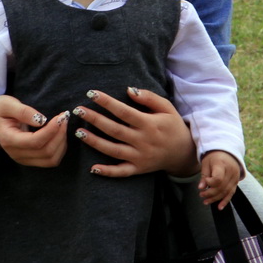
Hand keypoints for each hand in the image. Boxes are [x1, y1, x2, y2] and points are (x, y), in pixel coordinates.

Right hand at [0, 95, 70, 167]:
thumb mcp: (7, 104)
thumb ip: (23, 111)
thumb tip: (42, 120)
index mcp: (8, 140)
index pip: (35, 142)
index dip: (52, 130)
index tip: (61, 116)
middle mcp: (16, 154)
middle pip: (46, 152)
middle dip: (60, 135)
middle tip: (64, 118)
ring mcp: (23, 159)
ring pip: (51, 159)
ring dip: (61, 143)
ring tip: (62, 125)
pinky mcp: (30, 160)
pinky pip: (51, 160)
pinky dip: (60, 148)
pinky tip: (59, 134)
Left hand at [74, 87, 197, 177]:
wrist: (184, 153)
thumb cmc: (173, 126)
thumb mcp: (167, 108)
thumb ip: (149, 98)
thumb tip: (129, 89)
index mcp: (149, 124)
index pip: (124, 111)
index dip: (107, 102)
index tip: (91, 93)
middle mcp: (143, 141)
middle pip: (114, 130)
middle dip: (95, 119)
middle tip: (78, 110)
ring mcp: (140, 157)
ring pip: (113, 150)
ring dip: (94, 142)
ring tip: (78, 132)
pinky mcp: (138, 169)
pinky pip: (121, 172)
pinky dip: (107, 172)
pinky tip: (92, 168)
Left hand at [199, 151, 239, 209]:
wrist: (227, 152)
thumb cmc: (214, 157)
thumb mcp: (206, 163)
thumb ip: (204, 176)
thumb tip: (201, 187)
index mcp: (222, 164)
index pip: (218, 178)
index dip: (210, 183)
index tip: (204, 182)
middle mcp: (231, 171)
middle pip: (221, 187)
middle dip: (210, 193)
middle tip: (201, 195)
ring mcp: (235, 177)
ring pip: (226, 191)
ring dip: (215, 198)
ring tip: (206, 202)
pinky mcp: (236, 182)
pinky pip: (231, 193)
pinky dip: (225, 201)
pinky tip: (219, 207)